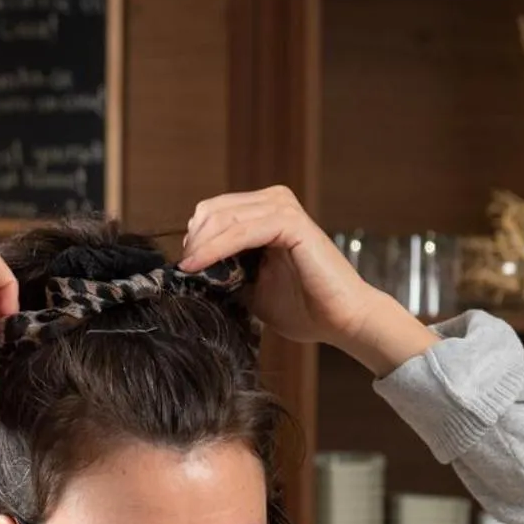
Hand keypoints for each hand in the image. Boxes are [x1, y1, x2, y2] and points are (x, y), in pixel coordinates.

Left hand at [179, 185, 436, 375]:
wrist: (341, 321)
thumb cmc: (303, 309)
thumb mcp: (252, 290)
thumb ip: (226, 273)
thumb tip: (190, 272)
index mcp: (266, 213)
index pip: (216, 212)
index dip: (194, 238)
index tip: (181, 266)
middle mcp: (275, 202)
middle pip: (214, 209)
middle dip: (193, 239)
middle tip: (182, 269)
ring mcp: (283, 208)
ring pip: (224, 217)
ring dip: (200, 244)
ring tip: (187, 268)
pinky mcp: (290, 222)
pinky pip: (241, 231)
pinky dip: (216, 248)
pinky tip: (199, 265)